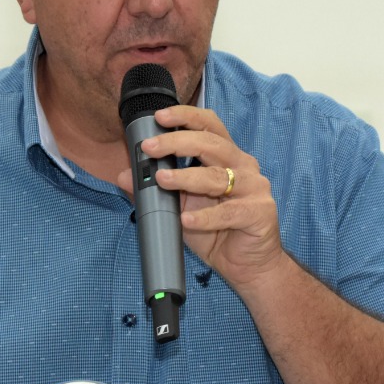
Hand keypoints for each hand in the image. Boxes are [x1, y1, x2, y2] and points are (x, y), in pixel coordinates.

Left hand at [116, 105, 286, 290]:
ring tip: (161, 180)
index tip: (159, 117)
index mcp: (227, 157)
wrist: (248, 266)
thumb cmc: (217, 232)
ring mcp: (255, 188)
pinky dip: (205, 217)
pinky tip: (187, 220)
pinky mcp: (260, 213)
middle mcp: (243, 167)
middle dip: (177, 142)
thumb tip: (123, 176)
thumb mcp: (181, 208)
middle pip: (211, 144)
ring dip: (186, 177)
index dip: (185, 117)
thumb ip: (156, 191)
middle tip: (150, 147)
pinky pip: (228, 213)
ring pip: (216, 177)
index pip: (209, 126)